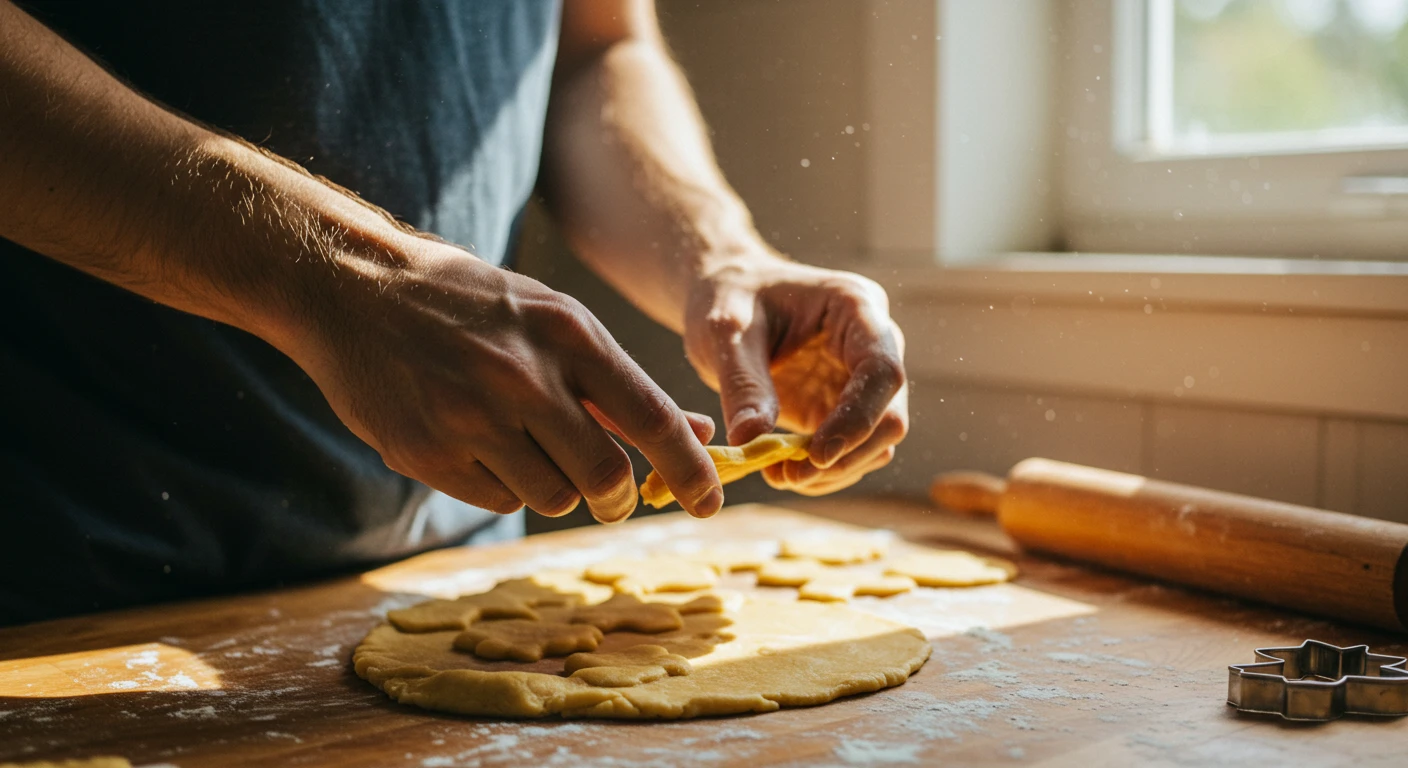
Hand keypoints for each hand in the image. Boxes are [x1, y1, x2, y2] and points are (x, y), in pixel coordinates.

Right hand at [285, 235, 723, 522]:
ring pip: (553, 497)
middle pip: (607, 477)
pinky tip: (477, 442)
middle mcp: (524, 377)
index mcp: (568, 334)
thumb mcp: (552, 321)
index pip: (651, 417)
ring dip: (556, 487)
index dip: (691, 469)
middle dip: (619, 498)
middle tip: (614, 496)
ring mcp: (471, 419)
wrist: (354, 289)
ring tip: (523, 444)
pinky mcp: (427, 453)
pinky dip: (503, 485)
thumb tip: (692, 433)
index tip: (712, 501)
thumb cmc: (471, 305)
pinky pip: (497, 500)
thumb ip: (617, 384)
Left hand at [684, 250, 907, 495]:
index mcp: (857, 307)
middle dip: (846, 455)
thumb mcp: (726, 331)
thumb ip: (742, 383)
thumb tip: (751, 441)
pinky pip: (851, 452)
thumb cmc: (730, 297)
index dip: (858, 419)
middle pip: (889, 415)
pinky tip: (783, 472)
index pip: (882, 371)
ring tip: (778, 474)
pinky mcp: (843, 408)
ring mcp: (862, 380)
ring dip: (835, 471)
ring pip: (877, 443)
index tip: (817, 455)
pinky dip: (823, 473)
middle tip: (787, 474)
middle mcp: (873, 345)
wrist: (726, 297)